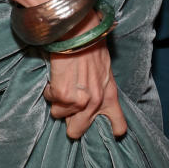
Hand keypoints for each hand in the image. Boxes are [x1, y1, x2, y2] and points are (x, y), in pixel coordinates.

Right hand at [43, 19, 126, 139]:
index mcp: (109, 96)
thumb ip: (100, 89)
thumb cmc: (91, 47)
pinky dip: (50, 89)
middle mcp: (95, 102)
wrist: (79, 33)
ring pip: (58, 114)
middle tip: (68, 105)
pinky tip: (57, 75)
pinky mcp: (62, 95)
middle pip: (75, 131)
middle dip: (69, 121)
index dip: (114, 131)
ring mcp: (78, 101)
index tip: (112, 134)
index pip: (118, 125)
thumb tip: (90, 100)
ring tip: (63, 81)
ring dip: (58, 101)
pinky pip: (50, 100)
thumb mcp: (105, 71)